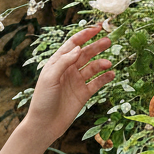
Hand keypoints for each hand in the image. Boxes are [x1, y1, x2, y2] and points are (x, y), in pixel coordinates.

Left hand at [24, 24, 113, 142]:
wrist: (44, 125)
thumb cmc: (42, 100)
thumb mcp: (49, 78)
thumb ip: (63, 63)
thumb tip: (78, 49)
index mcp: (57, 63)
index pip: (72, 45)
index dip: (84, 35)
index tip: (97, 28)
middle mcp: (68, 70)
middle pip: (85, 54)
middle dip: (96, 46)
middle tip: (108, 40)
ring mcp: (76, 82)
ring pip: (92, 67)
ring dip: (101, 63)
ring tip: (108, 63)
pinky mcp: (83, 94)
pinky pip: (97, 82)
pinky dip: (105, 77)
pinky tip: (111, 73)